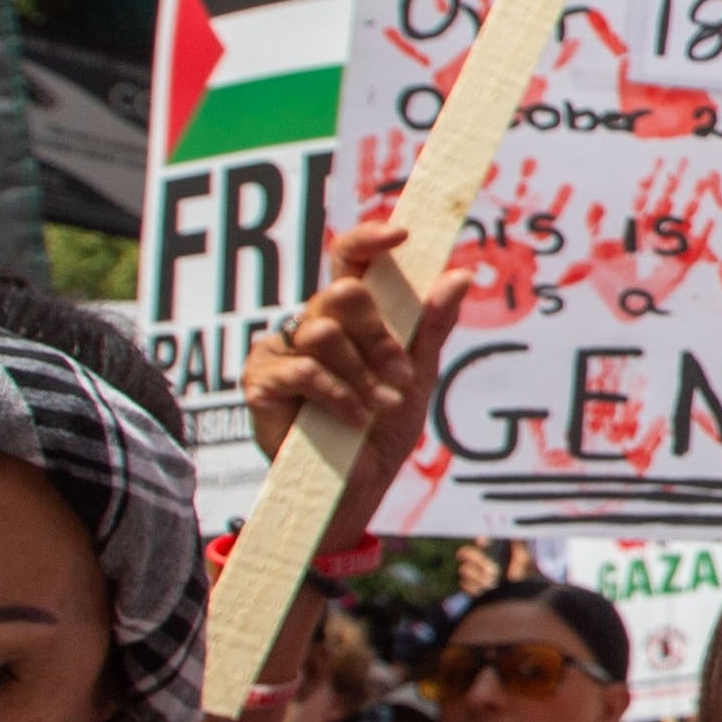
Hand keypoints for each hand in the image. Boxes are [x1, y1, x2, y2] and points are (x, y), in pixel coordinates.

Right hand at [243, 214, 479, 550]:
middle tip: (399, 372)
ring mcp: (282, 349)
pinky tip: (353, 417)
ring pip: (324, 332)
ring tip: (379, 405)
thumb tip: (460, 275)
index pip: (350, 259)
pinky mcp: (260, 380)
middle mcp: (313, 323)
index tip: (401, 234)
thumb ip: (433, 326)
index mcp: (351, 315)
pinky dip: (338, 395)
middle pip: (343, 294)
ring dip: (362, 373)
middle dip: (379, 334)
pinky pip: (304, 370)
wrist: (356, 488)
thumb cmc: (384, 429)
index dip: (370, 239)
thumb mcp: (419, 376)